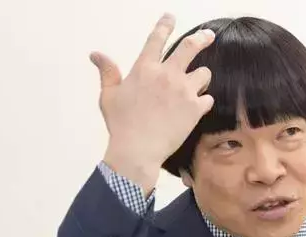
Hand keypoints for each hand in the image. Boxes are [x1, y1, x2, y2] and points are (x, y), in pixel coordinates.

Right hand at [90, 13, 214, 194]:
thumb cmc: (120, 125)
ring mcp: (183, 90)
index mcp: (144, 69)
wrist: (137, 150)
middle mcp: (166, 74)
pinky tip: (195, 109)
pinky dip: (203, 103)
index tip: (171, 17)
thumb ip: (107, 72)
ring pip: (204, 73)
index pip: (156, 39)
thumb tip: (95, 54)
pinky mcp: (195, 108)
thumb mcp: (108, 96)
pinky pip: (208, 98)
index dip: (165, 25)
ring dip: (200, 78)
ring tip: (195, 87)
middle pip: (190, 47)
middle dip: (202, 38)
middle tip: (209, 36)